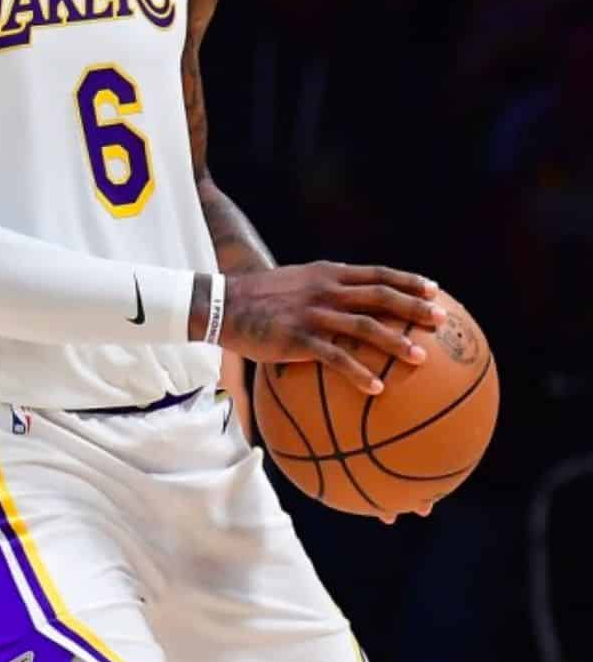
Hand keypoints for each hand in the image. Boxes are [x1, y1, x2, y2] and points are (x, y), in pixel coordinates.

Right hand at [218, 263, 444, 394]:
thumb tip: (344, 307)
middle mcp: (324, 290)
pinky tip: (377, 387)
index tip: (434, 289)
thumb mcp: (293, 284)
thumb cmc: (257, 298)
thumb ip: (320, 291)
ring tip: (420, 357)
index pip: (376, 274)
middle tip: (441, 319)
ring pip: (364, 326)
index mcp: (326, 275)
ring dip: (396, 341)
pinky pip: (335, 357)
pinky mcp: (297, 338)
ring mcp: (312, 314)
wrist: (220, 304)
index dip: (407, 280)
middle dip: (414, 306)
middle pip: (380, 296)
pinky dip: (359, 372)